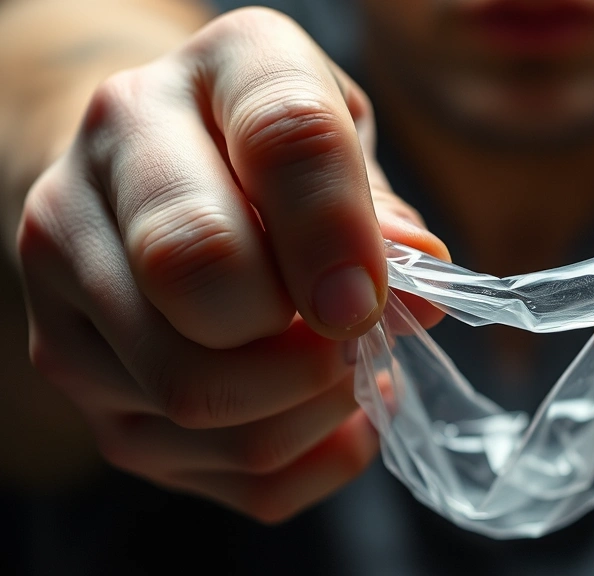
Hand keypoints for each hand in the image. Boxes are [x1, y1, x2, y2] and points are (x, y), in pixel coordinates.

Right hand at [16, 8, 446, 522]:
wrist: (147, 176)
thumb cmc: (267, 161)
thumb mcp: (342, 148)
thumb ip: (379, 211)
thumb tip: (421, 291)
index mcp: (206, 76)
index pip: (285, 138)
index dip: (342, 231)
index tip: (372, 300)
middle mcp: (105, 161)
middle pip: (201, 275)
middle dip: (305, 335)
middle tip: (353, 334)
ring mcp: (66, 275)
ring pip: (196, 395)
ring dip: (307, 409)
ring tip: (340, 372)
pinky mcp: (67, 366)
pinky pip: (207, 464)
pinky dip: (296, 458)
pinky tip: (314, 414)